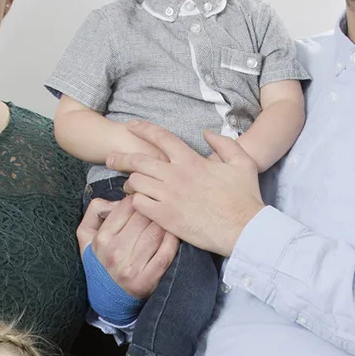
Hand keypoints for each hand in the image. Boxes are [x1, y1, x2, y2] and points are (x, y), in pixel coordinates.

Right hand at [76, 195, 178, 299]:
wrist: (107, 298)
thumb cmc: (99, 261)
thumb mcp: (86, 235)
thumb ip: (95, 210)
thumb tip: (117, 199)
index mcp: (102, 238)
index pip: (127, 206)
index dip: (139, 199)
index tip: (144, 201)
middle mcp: (115, 252)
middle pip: (144, 217)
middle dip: (153, 210)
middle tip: (158, 209)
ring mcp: (131, 267)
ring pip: (156, 232)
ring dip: (165, 223)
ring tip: (167, 220)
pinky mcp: (147, 280)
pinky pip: (165, 253)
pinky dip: (172, 241)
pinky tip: (173, 235)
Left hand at [107, 123, 264, 255]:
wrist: (244, 229)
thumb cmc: (244, 197)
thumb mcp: (242, 162)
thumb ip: (224, 143)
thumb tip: (207, 133)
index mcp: (191, 160)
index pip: (160, 137)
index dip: (143, 129)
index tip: (131, 126)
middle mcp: (175, 175)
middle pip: (138, 160)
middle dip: (120, 157)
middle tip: (110, 158)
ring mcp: (168, 197)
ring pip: (135, 182)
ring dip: (130, 181)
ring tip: (129, 184)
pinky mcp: (165, 217)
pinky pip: (139, 204)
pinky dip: (135, 201)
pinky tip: (137, 202)